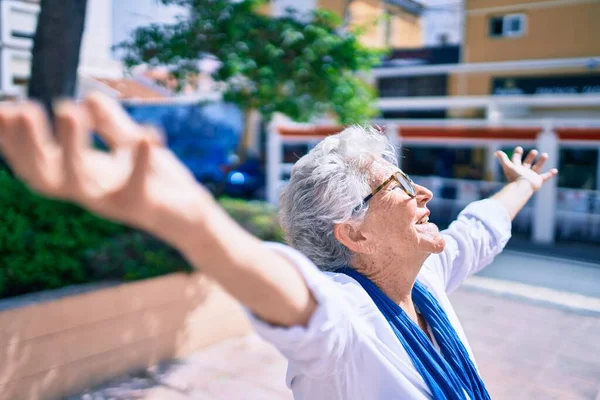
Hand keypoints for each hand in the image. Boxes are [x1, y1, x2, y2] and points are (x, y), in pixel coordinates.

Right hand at [0, 93, 211, 245]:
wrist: (191, 216)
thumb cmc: (157, 182)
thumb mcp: (131, 147)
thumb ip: (112, 125)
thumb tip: (88, 96)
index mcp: (83, 177)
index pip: (38, 162)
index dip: (14, 142)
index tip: (1, 110)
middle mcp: (91, 193)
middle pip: (46, 175)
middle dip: (29, 145)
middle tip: (22, 108)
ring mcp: (114, 203)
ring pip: (81, 182)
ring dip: (71, 147)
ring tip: (69, 109)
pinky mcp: (144, 207)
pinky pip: (137, 187)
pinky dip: (139, 162)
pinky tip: (145, 134)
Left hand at [495, 146, 557, 190]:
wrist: (522, 187)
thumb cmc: (514, 177)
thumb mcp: (508, 166)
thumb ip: (502, 158)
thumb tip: (496, 152)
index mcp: (516, 169)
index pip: (516, 160)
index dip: (517, 154)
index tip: (519, 148)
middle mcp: (523, 172)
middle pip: (527, 163)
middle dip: (530, 157)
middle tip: (534, 151)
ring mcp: (531, 177)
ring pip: (537, 168)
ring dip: (541, 161)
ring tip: (545, 154)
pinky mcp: (538, 181)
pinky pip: (545, 177)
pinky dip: (550, 174)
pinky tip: (555, 170)